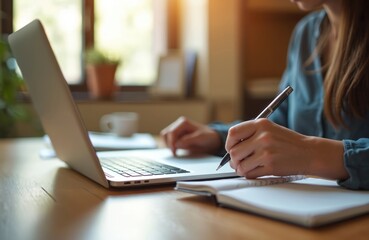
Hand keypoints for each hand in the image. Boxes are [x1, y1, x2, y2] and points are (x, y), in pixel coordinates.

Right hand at [160, 116, 221, 155]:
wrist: (212, 139)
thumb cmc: (207, 137)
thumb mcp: (200, 139)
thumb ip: (188, 141)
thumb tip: (176, 144)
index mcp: (183, 122)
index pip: (171, 133)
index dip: (171, 143)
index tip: (174, 152)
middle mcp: (178, 124)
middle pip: (165, 134)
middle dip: (168, 144)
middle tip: (175, 153)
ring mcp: (176, 130)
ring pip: (165, 137)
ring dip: (168, 145)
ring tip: (176, 151)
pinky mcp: (176, 136)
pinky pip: (168, 141)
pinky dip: (170, 146)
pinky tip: (176, 150)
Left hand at [226, 119, 347, 179]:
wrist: (309, 153)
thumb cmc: (287, 142)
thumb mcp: (270, 129)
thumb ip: (251, 134)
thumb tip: (230, 148)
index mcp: (261, 124)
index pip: (233, 133)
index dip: (229, 143)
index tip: (231, 149)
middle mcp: (263, 136)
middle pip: (234, 152)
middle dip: (233, 160)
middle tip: (237, 162)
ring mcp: (267, 152)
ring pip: (240, 165)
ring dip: (240, 169)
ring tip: (247, 167)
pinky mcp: (271, 166)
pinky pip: (250, 174)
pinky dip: (249, 174)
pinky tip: (255, 171)